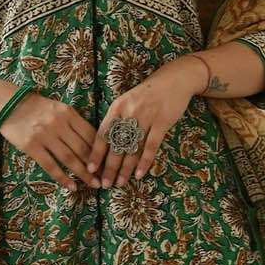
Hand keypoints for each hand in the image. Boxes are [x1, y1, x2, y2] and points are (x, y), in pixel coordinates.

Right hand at [0, 90, 101, 191]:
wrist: (9, 104)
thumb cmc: (37, 108)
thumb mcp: (59, 109)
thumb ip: (74, 123)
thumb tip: (93, 144)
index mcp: (68, 113)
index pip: (90, 135)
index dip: (101, 151)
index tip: (108, 163)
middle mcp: (58, 124)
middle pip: (82, 149)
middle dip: (95, 166)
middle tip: (104, 178)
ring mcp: (44, 135)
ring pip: (69, 159)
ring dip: (83, 174)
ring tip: (93, 184)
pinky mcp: (31, 146)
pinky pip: (51, 166)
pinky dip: (63, 178)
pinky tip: (72, 186)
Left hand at [89, 54, 207, 186]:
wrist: (174, 80)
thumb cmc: (148, 94)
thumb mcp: (127, 102)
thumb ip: (116, 119)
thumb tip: (105, 144)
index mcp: (116, 108)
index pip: (102, 134)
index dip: (95, 153)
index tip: (90, 169)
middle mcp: (128, 113)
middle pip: (116, 145)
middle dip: (109, 167)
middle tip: (105, 184)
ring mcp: (146, 117)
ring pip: (132, 148)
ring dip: (125, 169)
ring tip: (120, 183)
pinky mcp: (162, 122)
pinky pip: (151, 146)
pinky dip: (145, 161)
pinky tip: (139, 174)